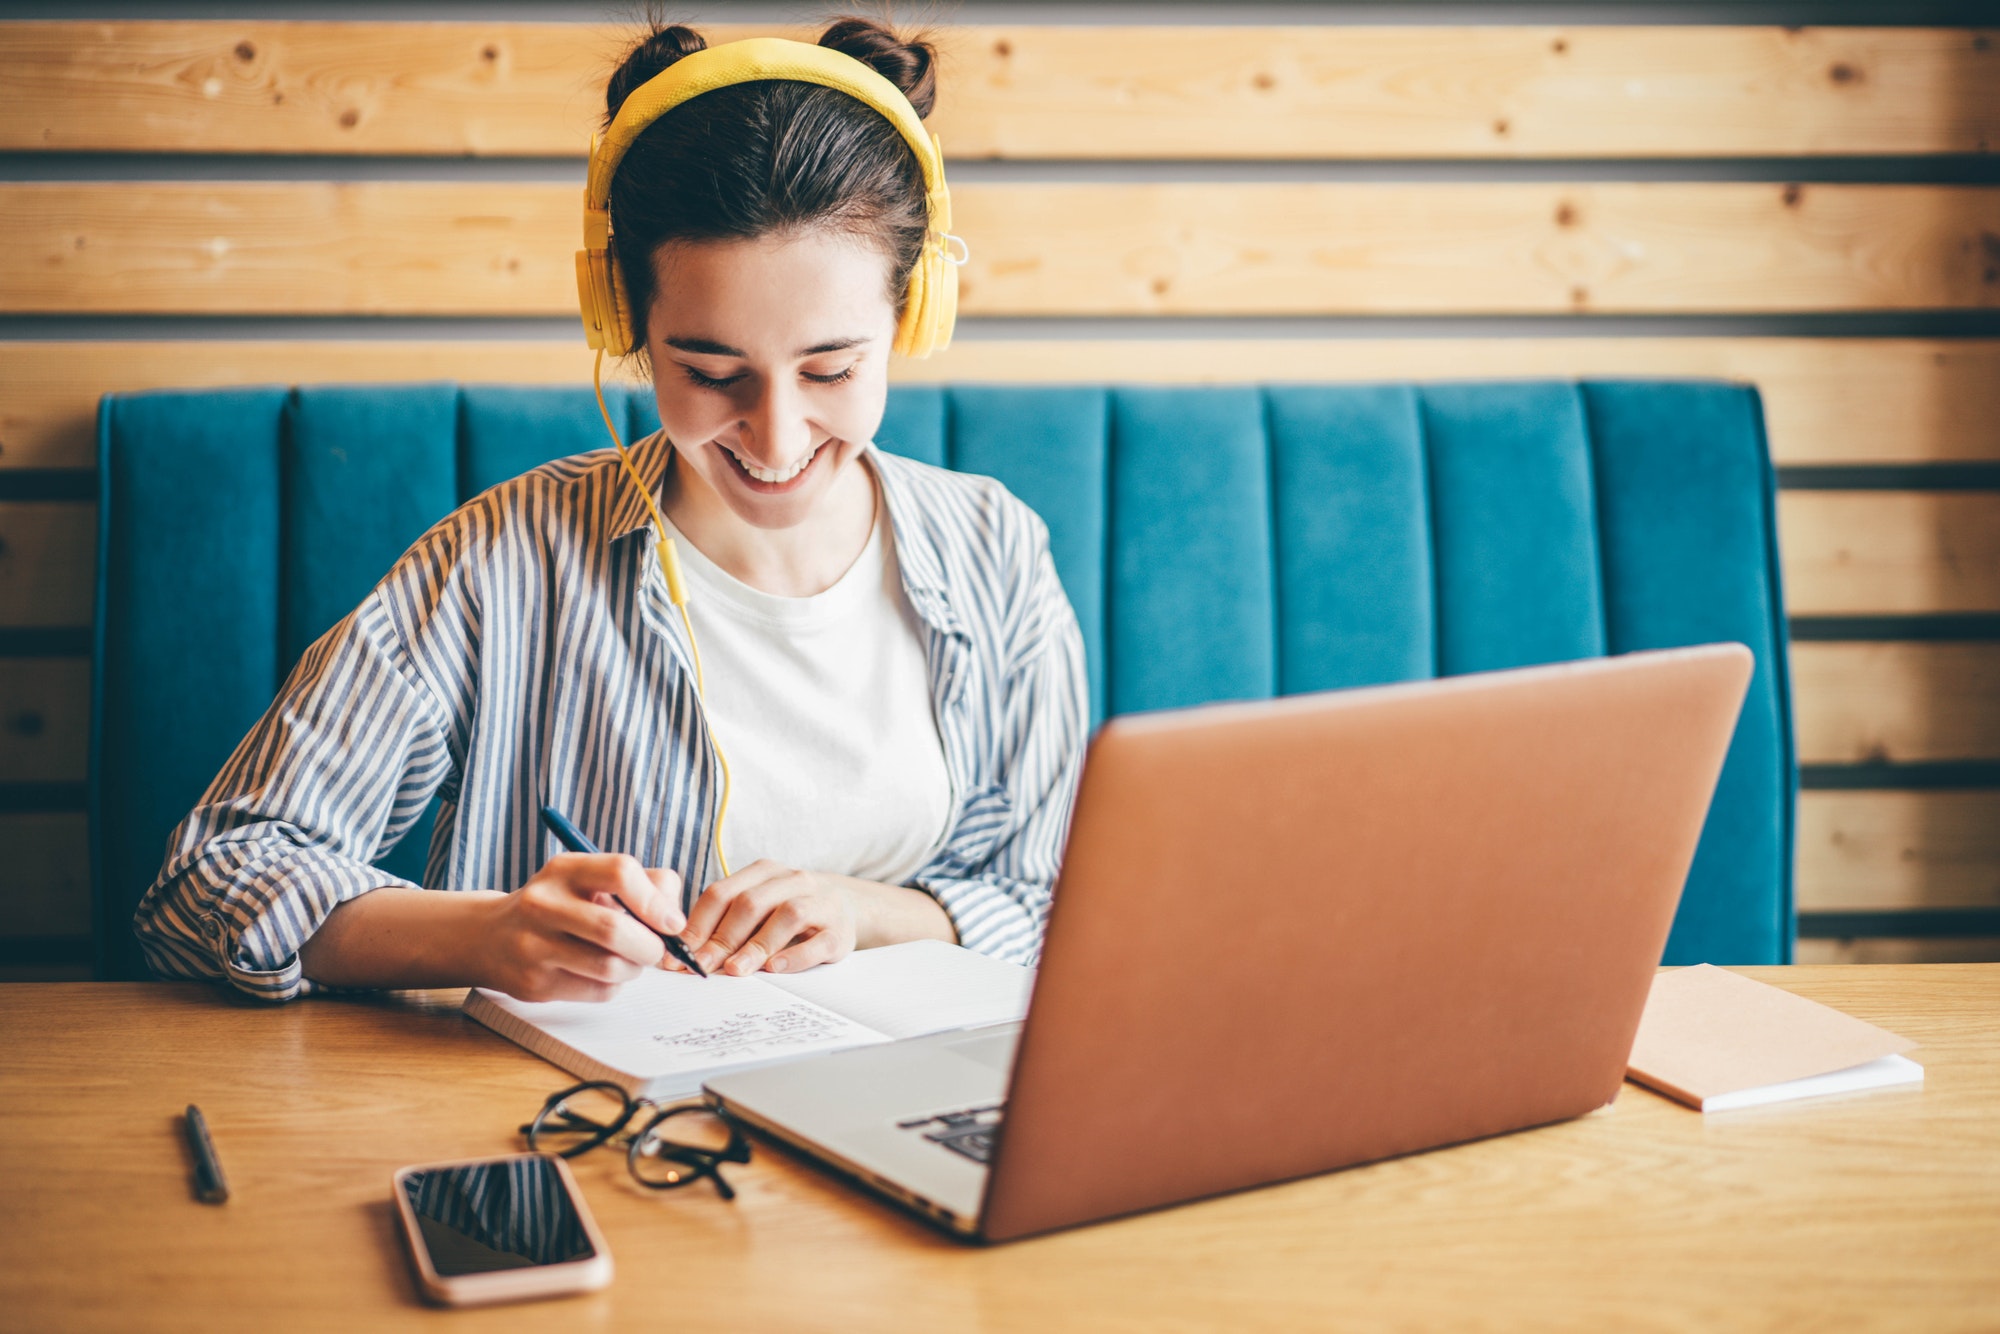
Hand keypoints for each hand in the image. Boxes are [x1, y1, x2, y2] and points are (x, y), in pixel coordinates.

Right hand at [477, 853, 684, 1001]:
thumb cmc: (560, 905)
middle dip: (650, 946)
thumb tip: (673, 918)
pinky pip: (597, 991)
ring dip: (634, 969)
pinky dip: (614, 986)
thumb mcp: (590, 879)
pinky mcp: (535, 984)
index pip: (620, 872)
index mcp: (564, 870)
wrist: (490, 937)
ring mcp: (534, 946)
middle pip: (615, 929)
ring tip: (629, 961)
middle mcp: (543, 904)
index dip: (655, 901)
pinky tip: (602, 974)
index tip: (670, 922)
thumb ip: (642, 884)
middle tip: (655, 950)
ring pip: (610, 967)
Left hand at [678, 861, 860, 976]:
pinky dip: (795, 956)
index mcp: (764, 871)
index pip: (722, 893)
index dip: (697, 925)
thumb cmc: (788, 911)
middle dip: (722, 938)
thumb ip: (726, 920)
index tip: (679, 955)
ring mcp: (821, 903)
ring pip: (787, 916)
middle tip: (703, 967)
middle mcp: (793, 880)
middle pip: (751, 904)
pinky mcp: (840, 930)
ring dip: (756, 945)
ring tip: (736, 970)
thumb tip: (685, 953)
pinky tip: (775, 968)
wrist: (848, 907)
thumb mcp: (759, 905)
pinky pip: (818, 942)